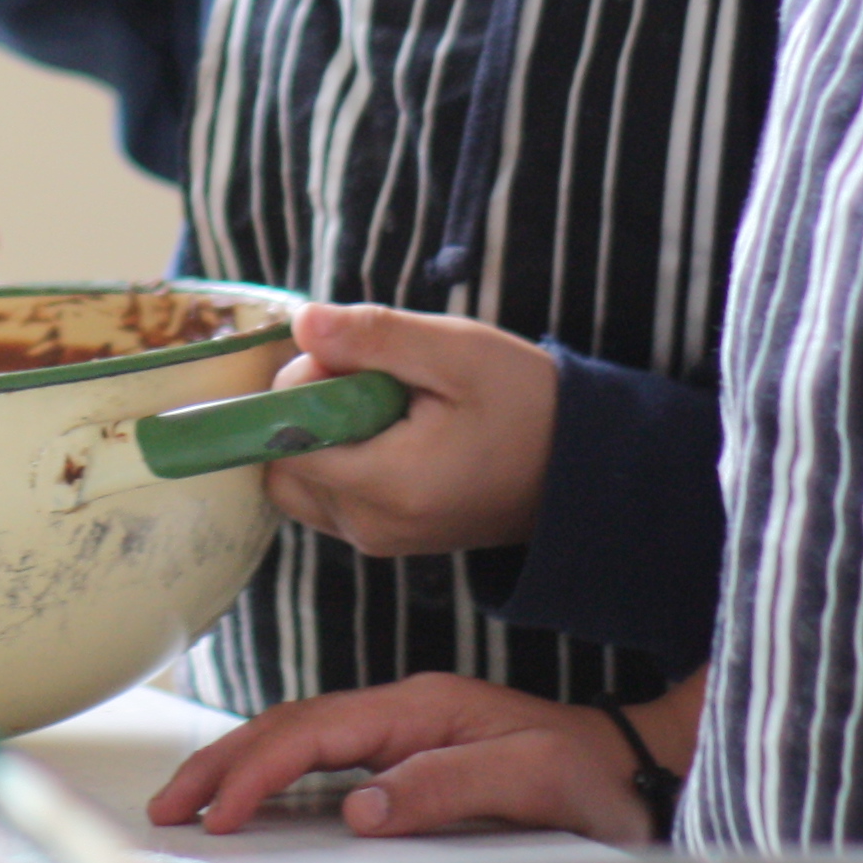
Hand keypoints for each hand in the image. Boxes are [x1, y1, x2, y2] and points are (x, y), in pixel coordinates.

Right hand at [149, 670, 685, 845]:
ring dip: (239, 764)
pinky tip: (252, 793)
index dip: (258, 769)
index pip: (315, 732)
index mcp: (420, 706)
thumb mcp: (529, 779)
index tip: (220, 811)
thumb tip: (358, 808)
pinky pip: (322, 755)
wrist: (631, 766)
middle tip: (169, 804)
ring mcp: (402, 728)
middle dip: (223, 762)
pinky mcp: (406, 753)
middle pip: (290, 725)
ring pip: (299, 736)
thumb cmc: (588, 774)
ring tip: (190, 798)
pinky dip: (273, 771)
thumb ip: (444, 787)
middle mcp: (402, 710)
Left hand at [258, 301, 557, 555]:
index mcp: (387, 487)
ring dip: (324, 434)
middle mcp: (371, 526)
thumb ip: (374, 338)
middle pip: (282, 462)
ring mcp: (377, 538)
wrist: (580, 471)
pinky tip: (393, 430)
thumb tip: (301, 324)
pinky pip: (329, 494)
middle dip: (308, 411)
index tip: (358, 361)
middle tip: (375, 380)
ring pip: (300, 479)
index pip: (284, 436)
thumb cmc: (526, 405)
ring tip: (391, 406)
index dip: (304, 385)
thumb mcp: (456, 352)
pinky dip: (342, 456)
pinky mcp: (385, 537)